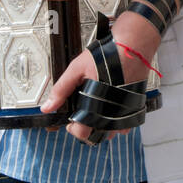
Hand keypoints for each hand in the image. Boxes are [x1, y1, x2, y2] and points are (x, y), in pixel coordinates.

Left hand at [42, 11, 159, 142]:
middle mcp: (112, 113)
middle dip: (88, 130)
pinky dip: (119, 122)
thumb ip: (61, 89)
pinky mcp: (134, 106)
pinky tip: (111, 111)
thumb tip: (48, 107)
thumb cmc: (108, 55)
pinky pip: (126, 124)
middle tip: (82, 118)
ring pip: (112, 132)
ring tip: (96, 115)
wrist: (133, 46)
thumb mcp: (77, 69)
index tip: (70, 122)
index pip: (82, 132)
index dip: (73, 129)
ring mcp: (125, 111)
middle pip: (98, 136)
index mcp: (96, 106)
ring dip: (103, 128)